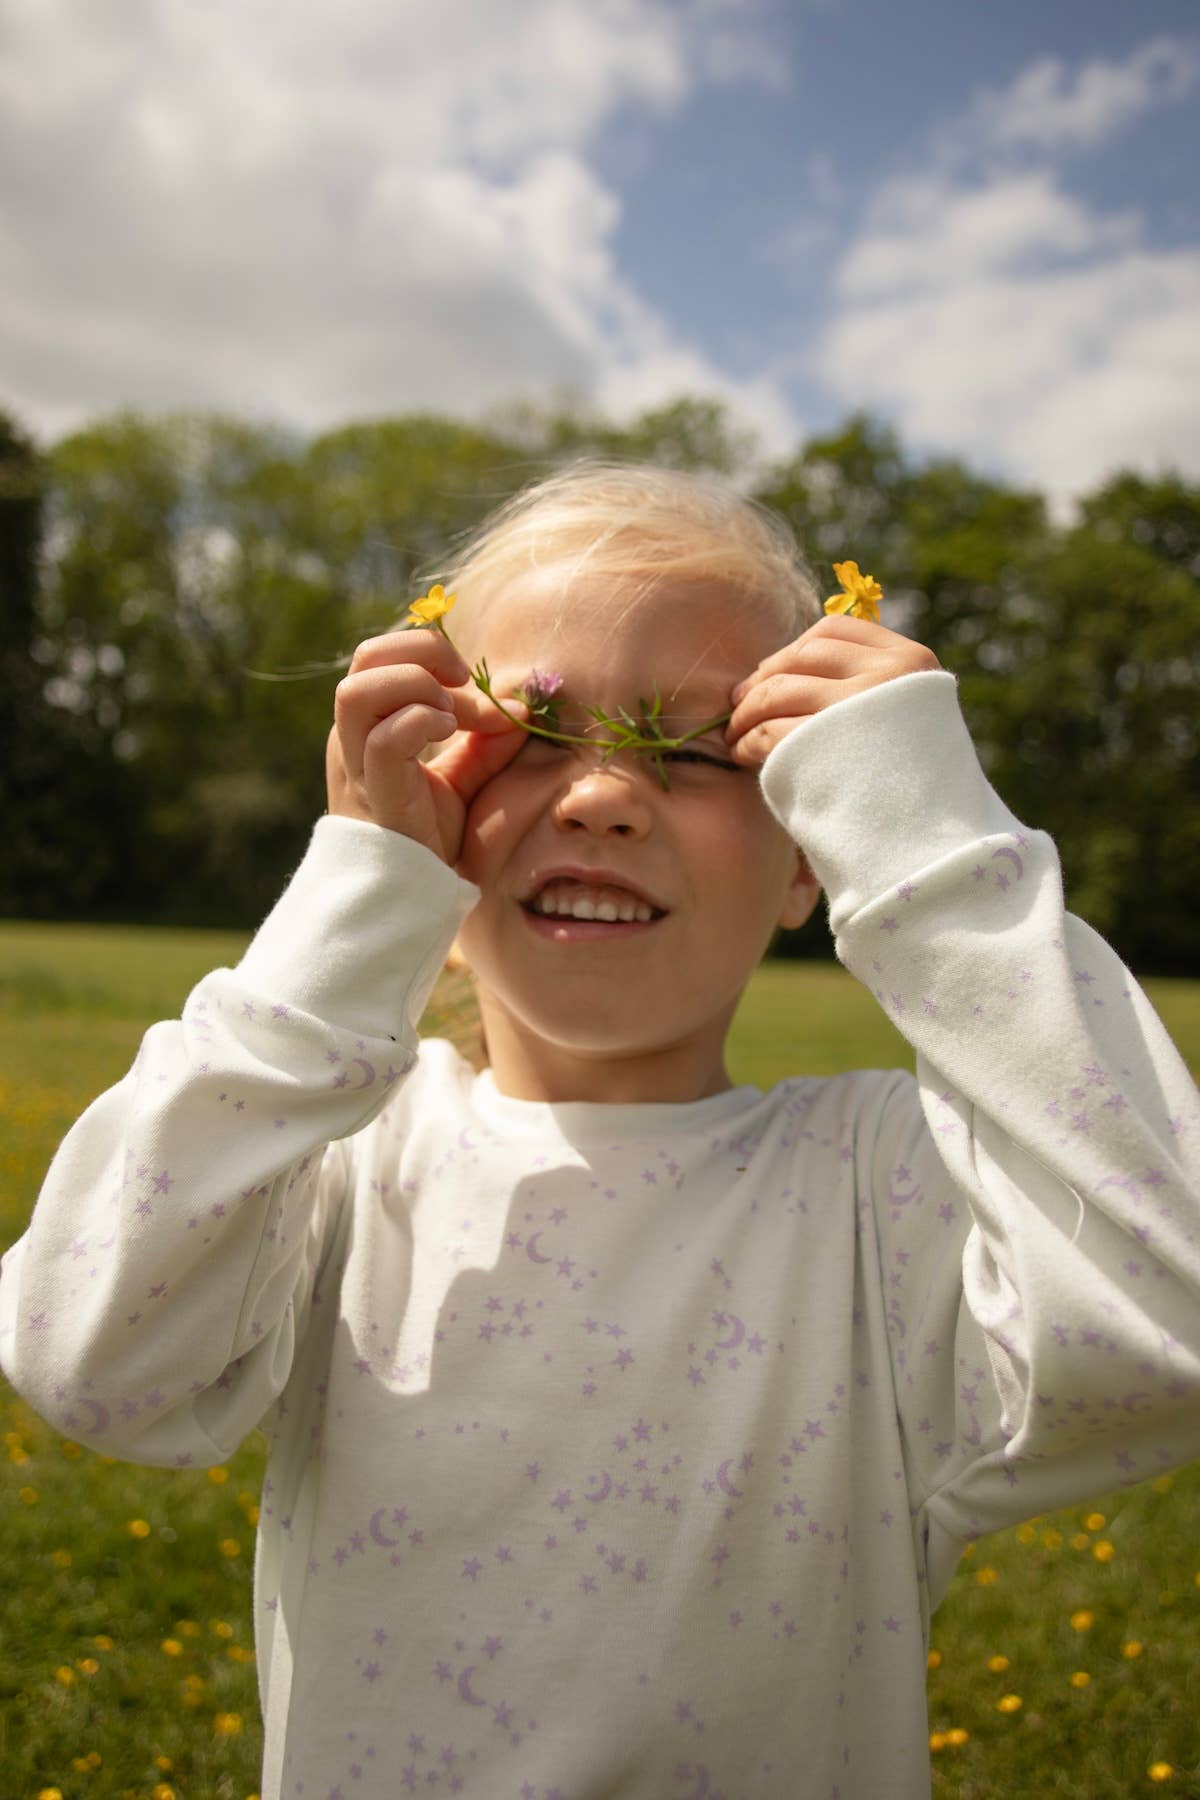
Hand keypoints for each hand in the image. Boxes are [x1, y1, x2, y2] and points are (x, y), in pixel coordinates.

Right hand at [326, 629, 527, 862]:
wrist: (413, 898)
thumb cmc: (430, 837)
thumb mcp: (464, 780)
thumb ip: (487, 743)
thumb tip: (523, 709)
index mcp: (369, 725)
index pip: (385, 655)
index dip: (435, 653)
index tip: (477, 687)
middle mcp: (353, 738)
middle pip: (367, 657)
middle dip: (423, 653)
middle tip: (462, 682)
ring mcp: (356, 765)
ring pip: (358, 690)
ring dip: (417, 687)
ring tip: (451, 717)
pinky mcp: (373, 794)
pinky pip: (385, 740)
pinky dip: (423, 723)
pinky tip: (448, 737)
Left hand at [725, 615, 939, 765]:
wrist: (934, 834)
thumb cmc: (918, 782)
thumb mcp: (912, 714)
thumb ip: (871, 683)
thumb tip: (792, 665)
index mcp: (909, 661)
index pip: (833, 631)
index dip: (792, 650)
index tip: (771, 672)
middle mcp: (885, 675)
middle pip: (799, 657)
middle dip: (760, 681)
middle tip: (738, 704)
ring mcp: (854, 708)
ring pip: (777, 691)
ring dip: (746, 714)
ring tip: (735, 734)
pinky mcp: (824, 745)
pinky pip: (769, 730)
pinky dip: (748, 740)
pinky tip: (744, 753)